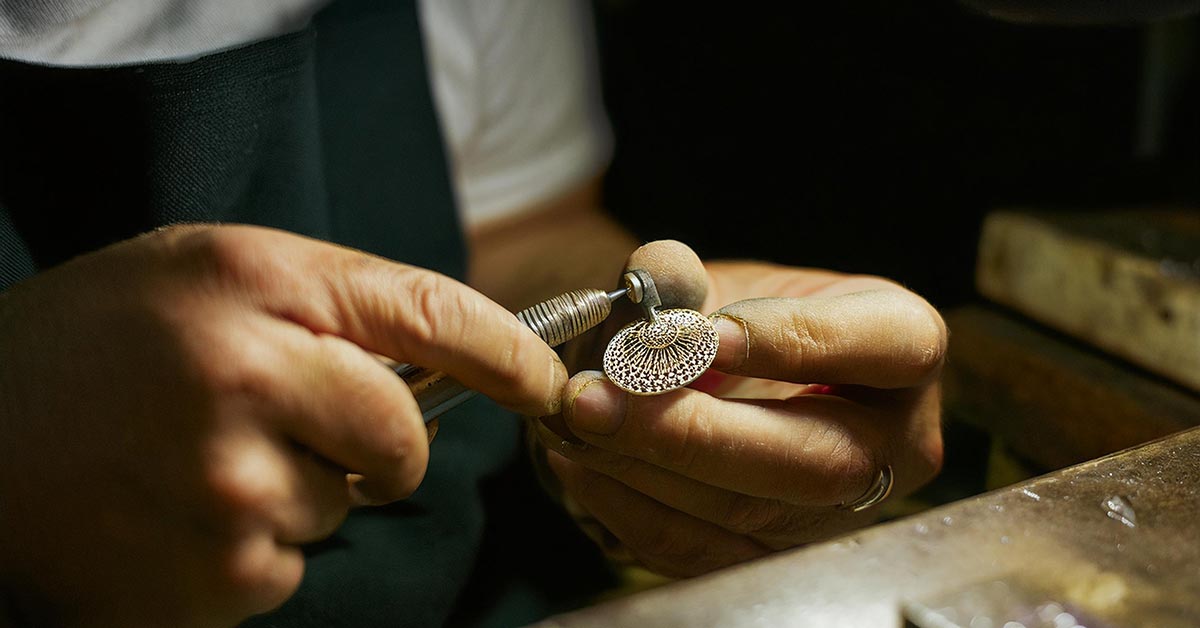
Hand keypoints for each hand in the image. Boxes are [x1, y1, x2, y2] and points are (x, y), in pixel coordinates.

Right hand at [0, 225, 565, 626]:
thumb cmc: (98, 341)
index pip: (435, 315)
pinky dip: (247, 549)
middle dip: (378, 447)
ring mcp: (228, 487)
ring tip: (194, 461)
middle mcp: (249, 377)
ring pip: (340, 509)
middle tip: (296, 427)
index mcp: (258, 281)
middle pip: (403, 440)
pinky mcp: (208, 576)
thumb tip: (443, 367)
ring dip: (293, 494)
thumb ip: (330, 306)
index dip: (511, 355)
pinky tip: (174, 513)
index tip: (546, 384)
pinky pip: (286, 567)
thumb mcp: (211, 274)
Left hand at [535, 241, 943, 576]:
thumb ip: (680, 274)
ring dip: (648, 469)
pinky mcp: (778, 557)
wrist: (720, 385)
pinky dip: (632, 507)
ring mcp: (841, 514)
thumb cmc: (732, 323)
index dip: (797, 342)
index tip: (703, 335)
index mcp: (905, 349)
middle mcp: (894, 444)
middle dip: (696, 432)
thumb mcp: (718, 280)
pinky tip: (582, 460)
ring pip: (752, 513)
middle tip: (600, 398)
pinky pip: (704, 552)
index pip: (889, 348)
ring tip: (578, 420)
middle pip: (817, 458)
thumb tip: (656, 277)